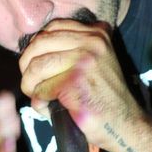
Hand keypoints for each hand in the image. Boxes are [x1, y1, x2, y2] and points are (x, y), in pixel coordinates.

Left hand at [18, 19, 141, 150]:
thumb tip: (31, 48)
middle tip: (32, 84)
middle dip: (27, 67)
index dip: (37, 47)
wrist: (124, 124)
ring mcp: (85, 62)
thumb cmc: (102, 96)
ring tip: (40, 98)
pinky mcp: (75, 83)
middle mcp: (92, 42)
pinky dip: (39, 102)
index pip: (52, 28)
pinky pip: (41, 89)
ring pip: (36, 67)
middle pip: (39, 44)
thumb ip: (71, 48)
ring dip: (30, 86)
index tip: (37, 65)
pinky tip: (48, 109)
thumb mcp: (93, 61)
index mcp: (97, 33)